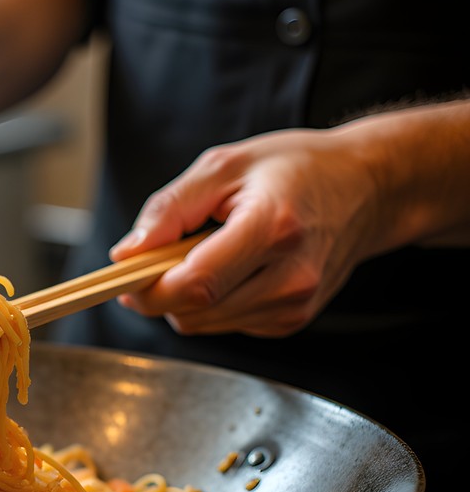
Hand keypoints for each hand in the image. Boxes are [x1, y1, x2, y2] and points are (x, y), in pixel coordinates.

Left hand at [109, 127, 389, 336]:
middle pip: (195, 311)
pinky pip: (226, 325)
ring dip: (186, 299)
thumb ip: (169, 210)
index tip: (124, 280)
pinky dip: (213, 304)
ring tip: (207, 254)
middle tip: (158, 258)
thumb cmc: (296, 169)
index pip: (194, 284)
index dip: (148, 290)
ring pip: (205, 324)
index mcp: (272, 228)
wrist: (366, 189)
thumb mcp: (224, 166)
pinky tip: (234, 270)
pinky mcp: (292, 321)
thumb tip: (126, 254)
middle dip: (159, 293)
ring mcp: (295, 305)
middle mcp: (290, 276)